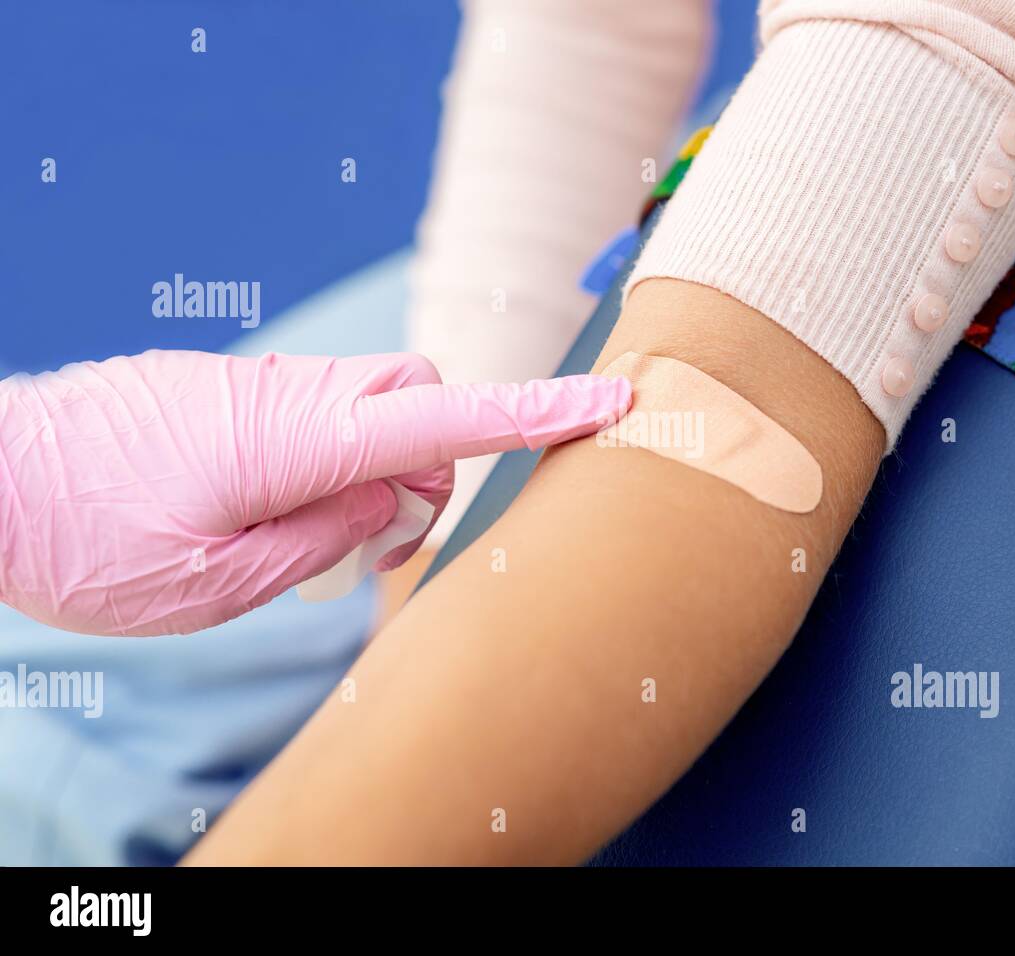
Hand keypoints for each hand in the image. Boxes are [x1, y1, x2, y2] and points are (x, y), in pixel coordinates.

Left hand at [0, 349, 628, 635]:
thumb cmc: (90, 540)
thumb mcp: (222, 580)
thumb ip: (327, 536)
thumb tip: (390, 500)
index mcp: (302, 439)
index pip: (450, 417)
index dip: (539, 412)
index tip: (611, 399)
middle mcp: (293, 396)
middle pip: (419, 393)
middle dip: (431, 460)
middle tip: (374, 545)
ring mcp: (261, 385)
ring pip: (368, 403)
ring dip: (373, 468)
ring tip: (309, 539)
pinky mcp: (233, 393)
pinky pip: (317, 410)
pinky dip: (327, 459)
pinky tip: (267, 512)